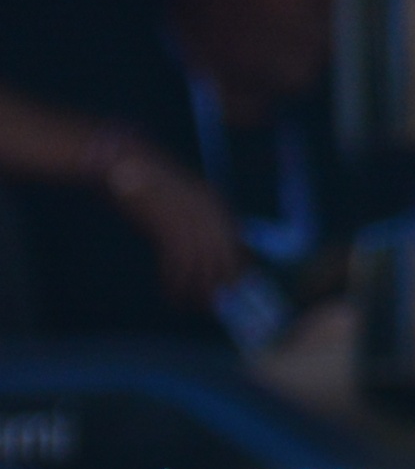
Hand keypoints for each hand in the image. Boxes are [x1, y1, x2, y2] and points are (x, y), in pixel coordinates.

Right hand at [96, 137, 246, 309]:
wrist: (124, 163)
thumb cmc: (151, 185)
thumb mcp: (182, 201)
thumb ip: (198, 223)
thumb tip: (210, 255)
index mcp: (214, 202)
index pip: (235, 240)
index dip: (236, 266)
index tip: (233, 287)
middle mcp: (206, 209)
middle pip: (222, 255)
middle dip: (218, 284)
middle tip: (208, 304)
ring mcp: (187, 216)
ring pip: (201, 263)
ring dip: (194, 288)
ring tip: (185, 303)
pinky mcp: (164, 225)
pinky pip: (176, 261)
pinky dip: (174, 281)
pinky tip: (170, 292)